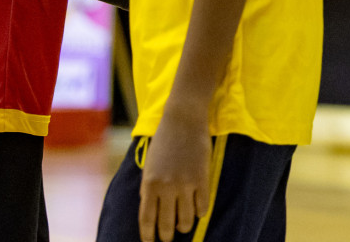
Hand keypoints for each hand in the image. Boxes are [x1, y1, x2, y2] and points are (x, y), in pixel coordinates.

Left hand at [138, 106, 212, 241]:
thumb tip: (151, 211)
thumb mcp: (149, 165)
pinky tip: (197, 211)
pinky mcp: (202, 178)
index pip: (147, 220)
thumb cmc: (164, 141)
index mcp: (149, 183)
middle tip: (167, 238)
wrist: (183, 119)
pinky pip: (202, 206)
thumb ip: (149, 188)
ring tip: (182, 226)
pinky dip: (199, 213)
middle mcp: (166, 187)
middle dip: (166, 236)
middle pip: (166, 225)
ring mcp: (185, 183)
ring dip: (183, 227)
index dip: (148, 236)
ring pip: (186, 220)